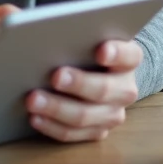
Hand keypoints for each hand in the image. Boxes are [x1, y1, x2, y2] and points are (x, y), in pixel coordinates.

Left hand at [26, 39, 141, 142]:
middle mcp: (126, 88)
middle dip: (79, 83)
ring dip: (58, 108)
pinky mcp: (96, 132)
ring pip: (87, 116)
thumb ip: (76, 32)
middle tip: (54, 75)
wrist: (90, 70)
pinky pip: (73, 135)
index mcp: (129, 58)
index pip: (130, 55)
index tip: (100, 50)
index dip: (117, 52)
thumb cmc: (82, 47)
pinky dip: (52, 126)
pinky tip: (34, 117)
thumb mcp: (84, 35)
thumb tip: (46, 28)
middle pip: (105, 90)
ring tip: (32, 99)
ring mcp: (112, 113)